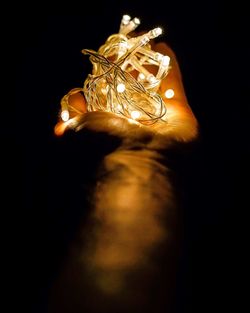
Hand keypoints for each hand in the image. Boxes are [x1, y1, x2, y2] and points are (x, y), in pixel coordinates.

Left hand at [54, 42, 197, 149]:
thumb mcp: (78, 129)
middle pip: (131, 86)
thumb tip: (69, 110)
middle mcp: (134, 118)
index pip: (108, 93)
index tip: (104, 56)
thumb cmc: (105, 144)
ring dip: (149, 63)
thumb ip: (72, 117)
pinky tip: (163, 47)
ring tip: (144, 41)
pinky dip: (170, 65)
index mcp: (111, 121)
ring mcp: (157, 115)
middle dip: (128, 66)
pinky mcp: (178, 111)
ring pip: (152, 83)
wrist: (140, 164)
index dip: (105, 73)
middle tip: (126, 46)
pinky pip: (174, 83)